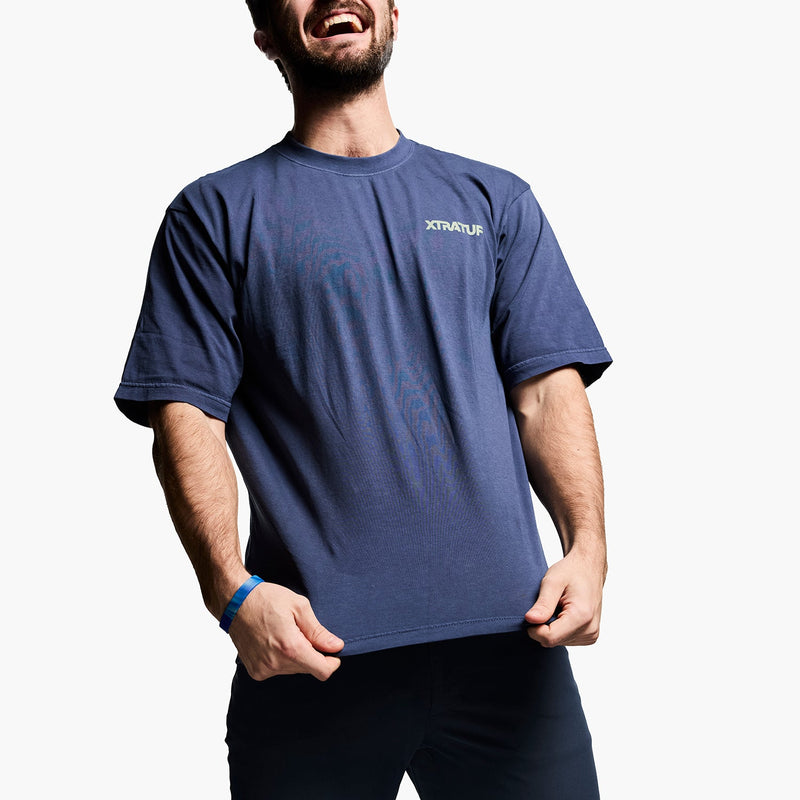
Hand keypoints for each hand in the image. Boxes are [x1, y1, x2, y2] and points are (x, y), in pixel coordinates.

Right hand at [228, 581, 344, 680]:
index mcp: (291, 648)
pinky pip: (278, 670)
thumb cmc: (267, 599)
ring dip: (296, 656)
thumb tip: (336, 646)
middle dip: (312, 653)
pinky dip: (282, 659)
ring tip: (285, 633)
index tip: (331, 650)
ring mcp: (263, 669)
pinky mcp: (255, 671)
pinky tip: (274, 641)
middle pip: (308, 669)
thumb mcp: (299, 607)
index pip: (322, 671)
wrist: (235, 602)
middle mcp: (276, 664)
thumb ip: (318, 631)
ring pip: (293, 670)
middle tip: (302, 632)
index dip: (332, 662)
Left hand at [524, 550, 605, 646]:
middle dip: (543, 626)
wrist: (588, 568)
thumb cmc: (572, 571)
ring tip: (557, 607)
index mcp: (582, 616)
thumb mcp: (552, 581)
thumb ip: (543, 603)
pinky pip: (565, 639)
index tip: (532, 614)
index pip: (550, 638)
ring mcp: (591, 634)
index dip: (534, 629)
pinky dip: (559, 628)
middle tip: (548, 605)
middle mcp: (590, 629)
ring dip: (551, 627)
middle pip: (553, 641)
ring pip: (558, 642)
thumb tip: (530, 620)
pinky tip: (563, 613)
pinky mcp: (589, 636)